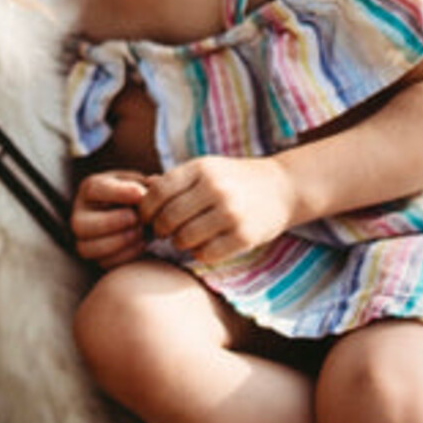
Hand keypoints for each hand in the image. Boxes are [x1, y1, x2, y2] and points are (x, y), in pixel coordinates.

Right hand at [71, 170, 149, 267]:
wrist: (132, 212)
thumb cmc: (134, 195)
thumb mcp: (137, 182)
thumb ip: (145, 184)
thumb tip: (152, 189)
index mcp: (90, 189)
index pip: (95, 189)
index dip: (120, 193)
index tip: (141, 195)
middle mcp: (79, 214)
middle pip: (82, 224)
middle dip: (115, 222)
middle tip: (137, 218)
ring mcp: (84, 238)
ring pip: (88, 248)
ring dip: (120, 241)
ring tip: (140, 231)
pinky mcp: (95, 257)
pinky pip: (104, 262)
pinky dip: (126, 255)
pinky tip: (140, 243)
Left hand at [141, 155, 295, 263]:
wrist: (282, 187)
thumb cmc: (234, 179)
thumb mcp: (205, 169)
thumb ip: (175, 180)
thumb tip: (140, 191)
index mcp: (200, 168)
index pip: (158, 191)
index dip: (145, 208)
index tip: (146, 217)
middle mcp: (215, 188)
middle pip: (168, 217)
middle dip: (159, 229)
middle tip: (163, 231)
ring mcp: (230, 213)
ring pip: (185, 238)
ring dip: (179, 243)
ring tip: (184, 238)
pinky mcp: (244, 236)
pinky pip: (207, 254)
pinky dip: (199, 253)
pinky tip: (204, 246)